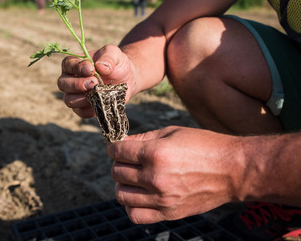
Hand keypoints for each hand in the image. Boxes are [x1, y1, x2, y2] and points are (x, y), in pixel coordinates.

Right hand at [57, 44, 134, 117]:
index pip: (67, 64)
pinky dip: (90, 109)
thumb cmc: (116, 63)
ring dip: (82, 98)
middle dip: (77, 84)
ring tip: (97, 93)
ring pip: (68, 100)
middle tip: (94, 83)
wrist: (126, 78)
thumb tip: (100, 67)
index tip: (91, 69)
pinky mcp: (83, 108)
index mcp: (74, 63)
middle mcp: (70, 79)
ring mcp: (75, 95)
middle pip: (63, 84)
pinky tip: (101, 102)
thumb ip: (108, 57)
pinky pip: (81, 112)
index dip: (77, 68)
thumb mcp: (114, 54)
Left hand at [106, 126, 242, 223]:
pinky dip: (132, 206)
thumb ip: (143, 138)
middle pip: (116, 173)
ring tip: (134, 178)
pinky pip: (135, 215)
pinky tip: (139, 195)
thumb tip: (121, 143)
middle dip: (118, 163)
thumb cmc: (204, 146)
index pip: (117, 152)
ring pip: (121, 195)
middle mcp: (155, 177)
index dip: (113, 147)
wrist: (234, 170)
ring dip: (123, 185)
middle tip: (128, 160)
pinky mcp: (168, 213)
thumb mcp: (172, 132)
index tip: (117, 147)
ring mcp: (161, 198)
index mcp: (155, 153)